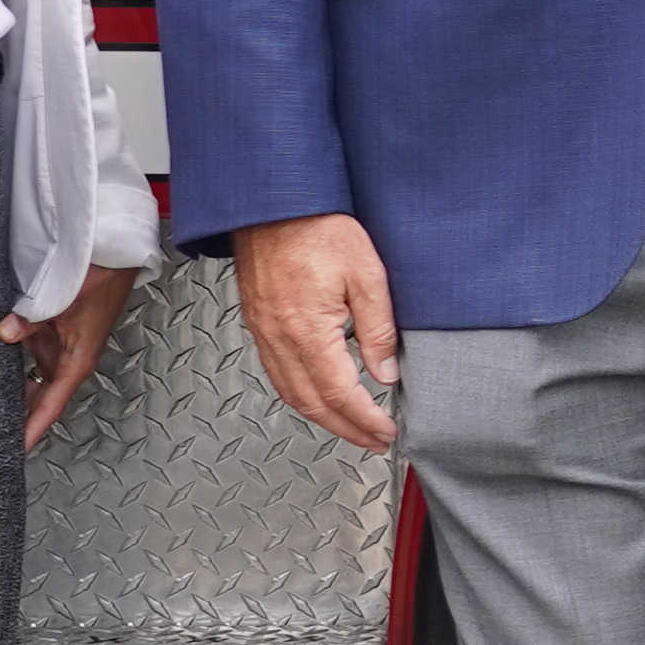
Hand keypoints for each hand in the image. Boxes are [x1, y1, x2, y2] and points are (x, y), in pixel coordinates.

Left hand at [3, 262, 140, 446]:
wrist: (115, 254)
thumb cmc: (103, 279)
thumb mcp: (66, 300)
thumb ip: (33, 319)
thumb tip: (6, 332)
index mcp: (77, 361)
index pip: (51, 406)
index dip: (33, 429)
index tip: (16, 450)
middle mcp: (67, 359)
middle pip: (38, 398)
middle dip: (18, 416)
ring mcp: (59, 346)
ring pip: (31, 377)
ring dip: (12, 389)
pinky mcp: (52, 331)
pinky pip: (28, 355)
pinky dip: (12, 363)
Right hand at [237, 212, 402, 450]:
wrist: (273, 202)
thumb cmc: (317, 227)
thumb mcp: (366, 274)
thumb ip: (378, 329)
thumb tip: (386, 372)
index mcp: (308, 331)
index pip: (341, 394)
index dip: (365, 420)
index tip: (386, 433)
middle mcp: (279, 339)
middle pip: (312, 404)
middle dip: (345, 430)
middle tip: (373, 441)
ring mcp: (264, 333)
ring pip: (291, 393)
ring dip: (322, 417)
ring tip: (350, 427)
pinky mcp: (258, 323)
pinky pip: (277, 373)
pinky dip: (300, 395)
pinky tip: (317, 395)